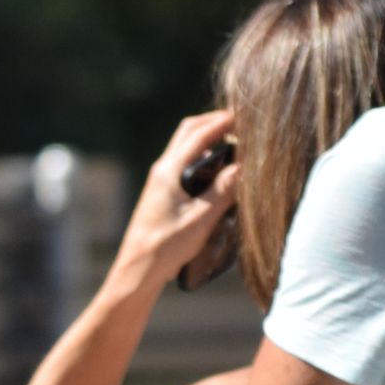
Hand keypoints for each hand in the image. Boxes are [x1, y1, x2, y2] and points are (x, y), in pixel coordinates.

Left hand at [115, 110, 240, 288]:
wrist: (137, 270)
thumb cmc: (165, 247)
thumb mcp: (200, 219)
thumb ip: (223, 191)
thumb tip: (244, 166)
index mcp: (168, 171)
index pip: (198, 133)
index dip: (223, 121)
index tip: (247, 115)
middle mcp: (162, 170)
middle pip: (189, 132)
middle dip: (214, 122)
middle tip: (242, 122)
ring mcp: (160, 180)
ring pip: (186, 147)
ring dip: (209, 138)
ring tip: (236, 141)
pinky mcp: (163, 193)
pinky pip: (185, 163)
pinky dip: (204, 156)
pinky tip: (220, 168)